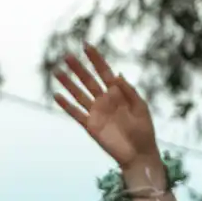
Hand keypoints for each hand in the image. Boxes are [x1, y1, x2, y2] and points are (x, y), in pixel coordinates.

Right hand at [53, 44, 159, 170]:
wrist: (139, 155)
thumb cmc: (144, 131)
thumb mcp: (141, 108)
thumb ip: (129, 91)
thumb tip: (117, 74)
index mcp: (118, 94)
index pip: (104, 72)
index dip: (96, 59)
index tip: (86, 45)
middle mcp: (105, 101)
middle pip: (88, 81)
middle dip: (79, 68)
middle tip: (67, 56)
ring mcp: (96, 113)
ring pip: (79, 94)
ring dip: (68, 83)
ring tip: (57, 71)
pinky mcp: (91, 126)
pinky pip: (76, 114)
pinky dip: (67, 106)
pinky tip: (57, 95)